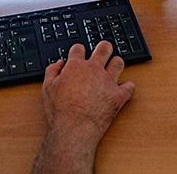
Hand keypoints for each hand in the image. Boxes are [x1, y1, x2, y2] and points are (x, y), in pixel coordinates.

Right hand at [32, 41, 134, 173]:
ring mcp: (108, 82)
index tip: (79, 53)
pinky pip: (129, 87)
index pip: (79, 48)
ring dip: (116, 63)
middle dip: (104, 47)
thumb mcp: (47, 88)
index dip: (78, 50)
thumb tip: (58, 64)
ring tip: (114, 66)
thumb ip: (52, 71)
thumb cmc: (60, 111)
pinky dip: (128, 86)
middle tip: (103, 49)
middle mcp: (94, 70)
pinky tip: (124, 88)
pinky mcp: (118, 96)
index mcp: (76, 66)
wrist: (74, 128)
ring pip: (118, 63)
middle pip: (104, 49)